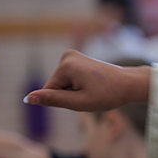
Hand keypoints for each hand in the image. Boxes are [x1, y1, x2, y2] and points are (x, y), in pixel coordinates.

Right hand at [24, 50, 149, 110]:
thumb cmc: (108, 95)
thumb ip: (52, 99)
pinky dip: (79, 85)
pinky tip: (93, 83)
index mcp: (66, 65)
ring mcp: (72, 55)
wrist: (129, 84)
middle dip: (71, 94)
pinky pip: (70, 78)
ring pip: (63, 83)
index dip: (66, 100)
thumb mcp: (79, 103)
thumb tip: (28, 98)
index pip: (50, 91)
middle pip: (56, 86)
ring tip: (94, 88)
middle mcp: (67, 56)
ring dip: (75, 90)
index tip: (85, 97)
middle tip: (91, 94)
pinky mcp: (77, 58)